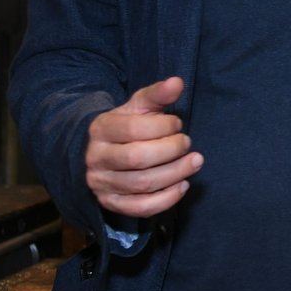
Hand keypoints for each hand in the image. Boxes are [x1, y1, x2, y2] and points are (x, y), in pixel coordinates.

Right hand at [85, 77, 202, 218]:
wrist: (98, 151)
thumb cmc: (125, 126)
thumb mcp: (137, 107)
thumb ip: (157, 95)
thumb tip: (177, 82)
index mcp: (101, 129)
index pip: (134, 129)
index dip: (164, 127)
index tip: (177, 125)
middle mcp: (96, 158)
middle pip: (138, 159)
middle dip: (172, 150)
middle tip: (188, 143)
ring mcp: (101, 183)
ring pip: (142, 185)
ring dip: (176, 174)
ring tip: (195, 162)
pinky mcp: (111, 203)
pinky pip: (140, 208)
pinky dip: (166, 199)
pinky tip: (183, 185)